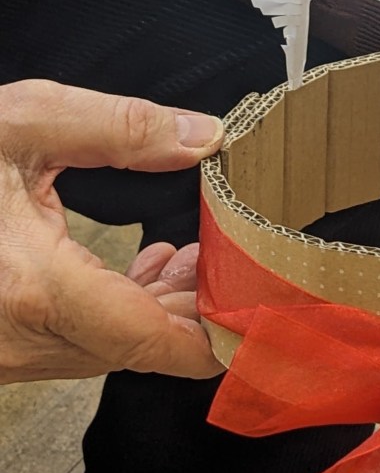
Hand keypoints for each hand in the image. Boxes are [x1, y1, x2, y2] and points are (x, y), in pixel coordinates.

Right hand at [0, 80, 224, 383]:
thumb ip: (119, 127)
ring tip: (204, 251)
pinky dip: (123, 308)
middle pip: (140, 343)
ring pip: (110, 344)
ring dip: (166, 304)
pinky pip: (76, 340)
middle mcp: (18, 337)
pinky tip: (152, 265)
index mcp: (31, 288)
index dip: (216, 336)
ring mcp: (3, 349)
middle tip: (242, 255)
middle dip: (201, 304)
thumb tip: (202, 135)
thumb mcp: (17, 123)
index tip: (261, 315)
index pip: (151, 340)